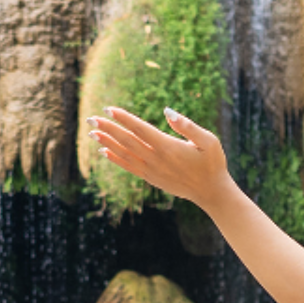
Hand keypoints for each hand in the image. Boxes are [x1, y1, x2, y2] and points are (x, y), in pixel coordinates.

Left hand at [88, 106, 233, 208]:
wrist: (211, 192)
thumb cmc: (212, 163)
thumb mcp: (208, 140)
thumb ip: (187, 126)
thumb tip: (167, 111)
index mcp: (168, 147)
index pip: (140, 129)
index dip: (124, 119)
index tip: (109, 110)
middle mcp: (156, 159)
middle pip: (127, 141)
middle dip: (108, 129)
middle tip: (91, 119)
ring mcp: (152, 171)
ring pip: (124, 154)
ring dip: (107, 143)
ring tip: (92, 133)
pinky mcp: (151, 178)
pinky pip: (128, 167)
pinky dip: (115, 158)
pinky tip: (104, 151)